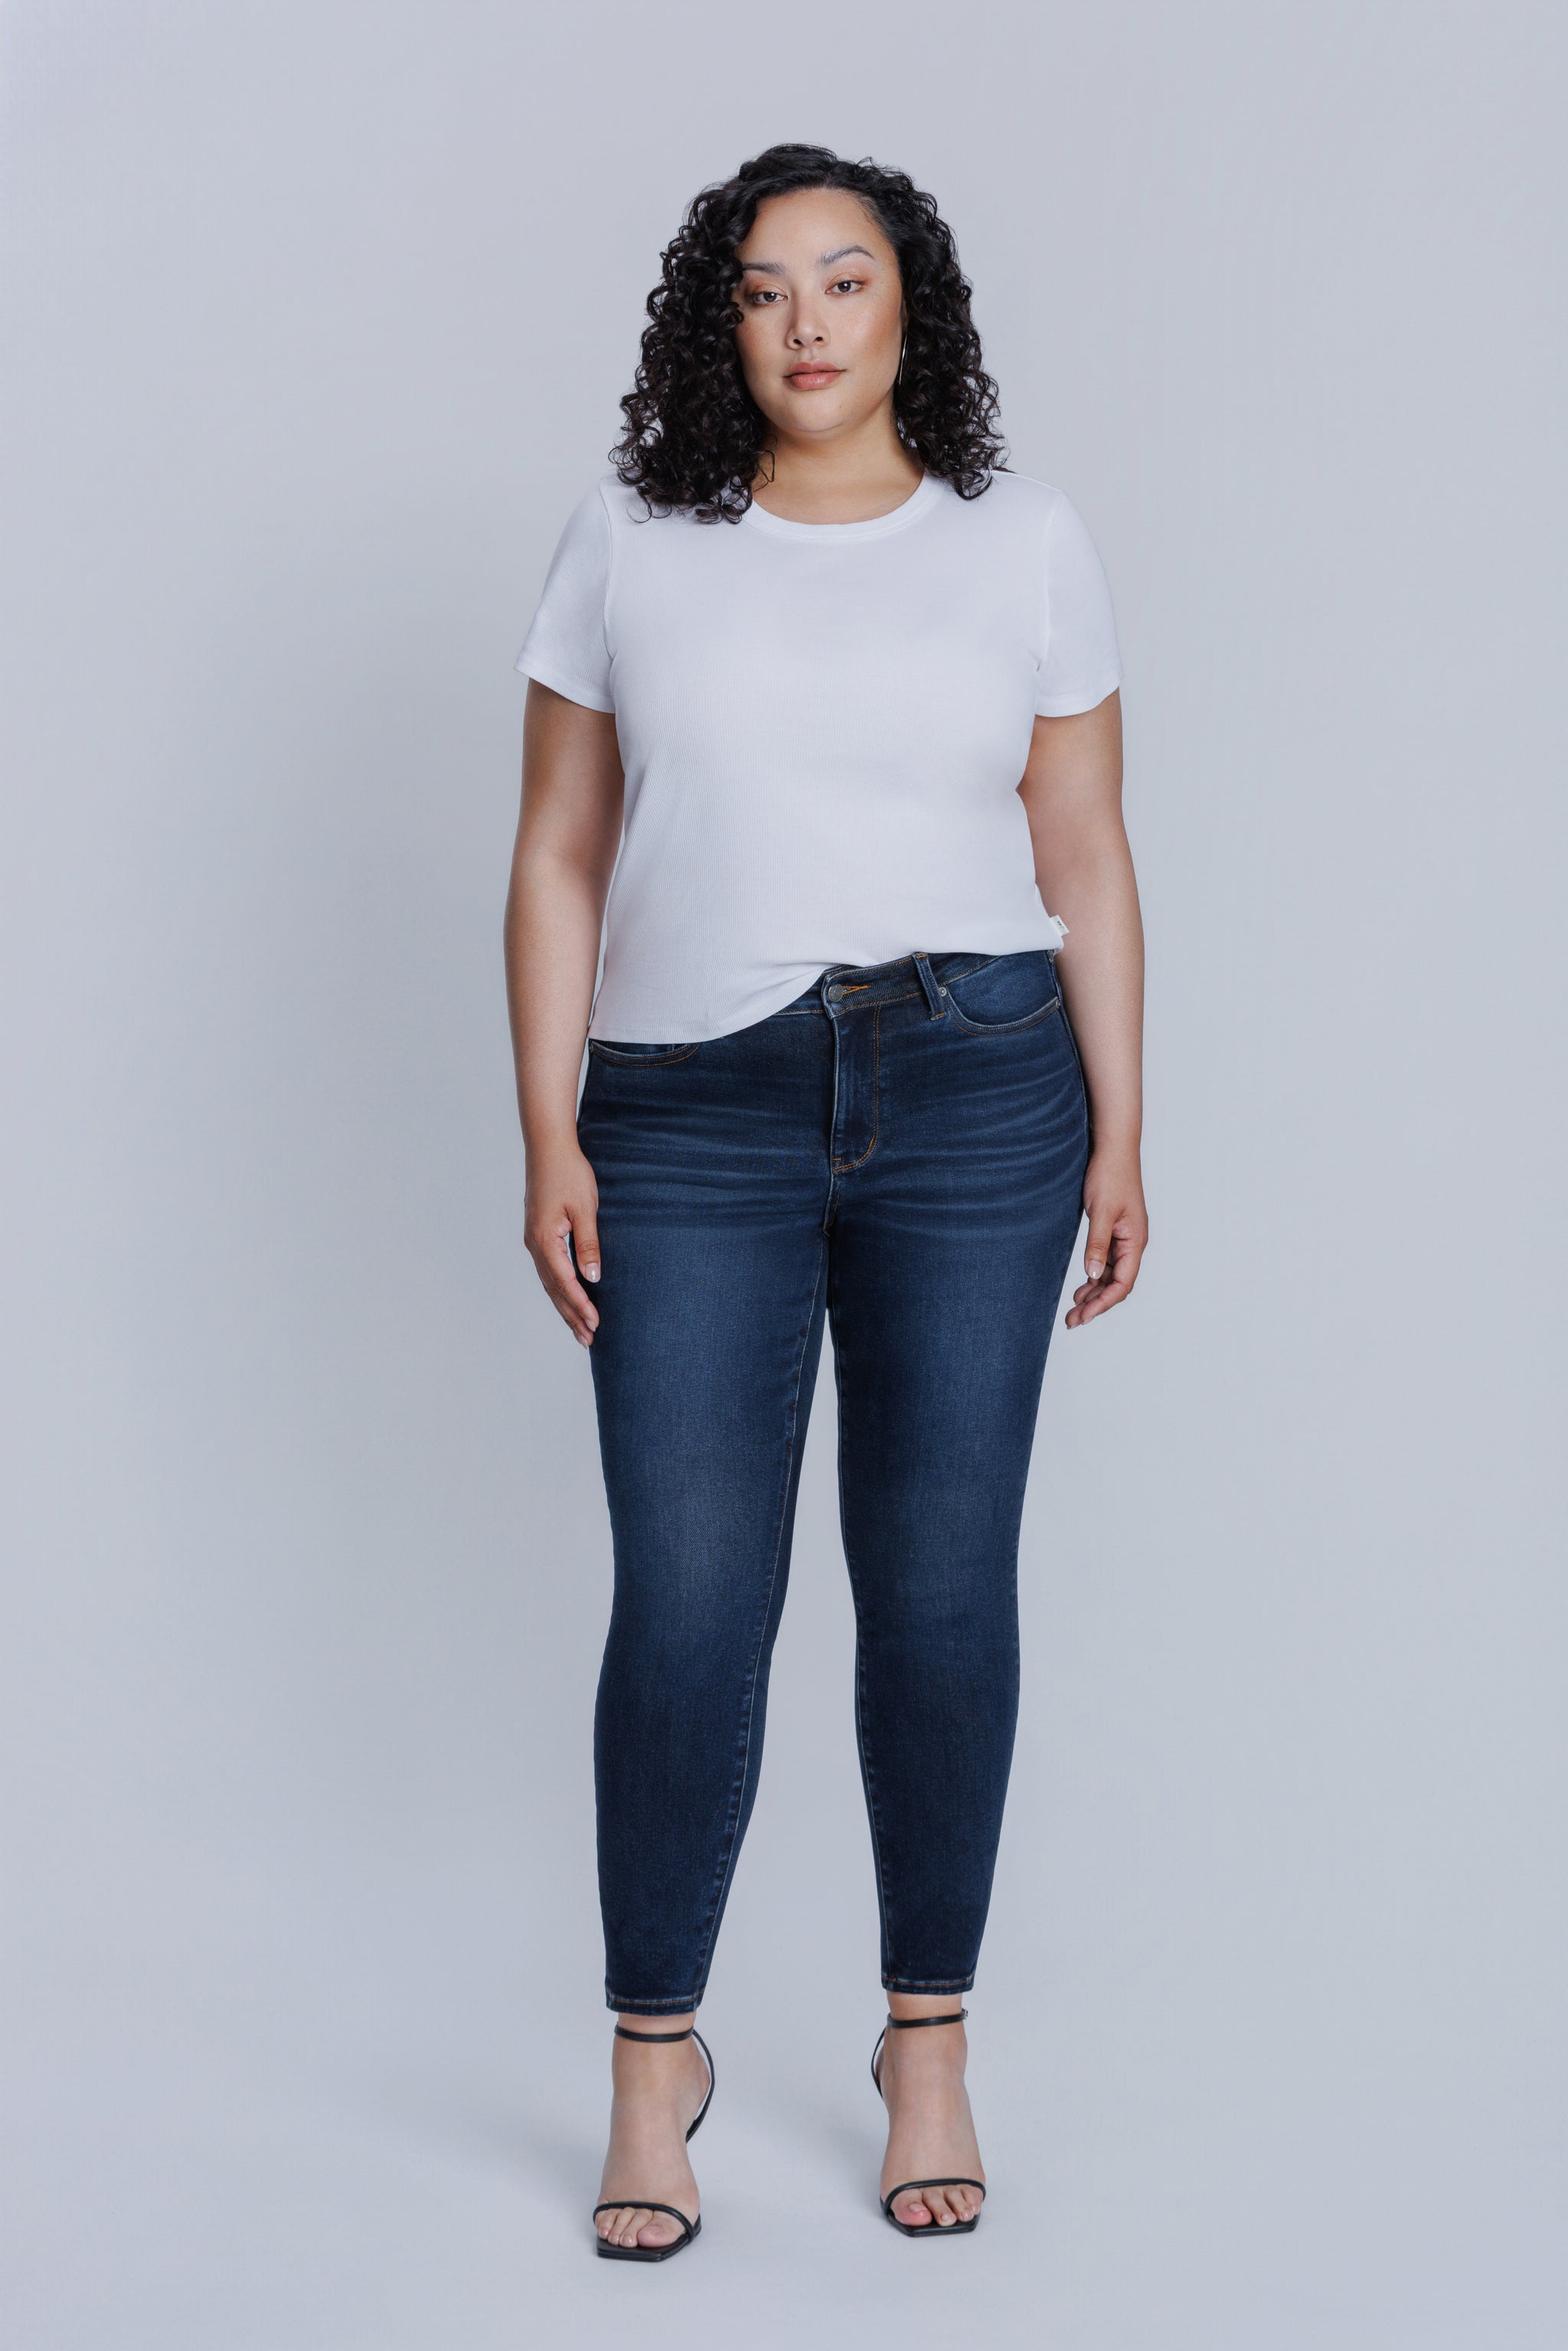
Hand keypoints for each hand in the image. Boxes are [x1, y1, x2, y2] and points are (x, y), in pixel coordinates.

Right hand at [524, 1140, 601, 1346]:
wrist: (548, 1147)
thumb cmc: (569, 1173)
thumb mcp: (585, 1209)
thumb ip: (588, 1244)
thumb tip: (593, 1278)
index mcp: (545, 1240)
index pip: (564, 1282)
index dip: (580, 1305)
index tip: (596, 1324)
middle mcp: (535, 1244)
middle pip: (554, 1289)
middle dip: (571, 1316)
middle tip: (588, 1340)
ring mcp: (534, 1240)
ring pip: (549, 1282)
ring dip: (565, 1306)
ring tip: (580, 1329)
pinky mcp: (538, 1234)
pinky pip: (548, 1270)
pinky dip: (559, 1289)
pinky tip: (568, 1298)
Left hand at [1066, 1147, 1146, 1328]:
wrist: (1113, 1149)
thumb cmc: (1111, 1175)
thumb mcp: (1101, 1213)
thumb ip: (1097, 1245)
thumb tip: (1093, 1276)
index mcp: (1135, 1241)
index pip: (1123, 1283)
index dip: (1103, 1303)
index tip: (1083, 1316)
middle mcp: (1133, 1243)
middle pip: (1117, 1284)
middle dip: (1096, 1304)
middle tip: (1072, 1321)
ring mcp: (1124, 1238)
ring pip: (1111, 1275)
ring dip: (1094, 1293)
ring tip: (1074, 1309)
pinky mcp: (1114, 1231)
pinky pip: (1107, 1262)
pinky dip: (1095, 1276)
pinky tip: (1082, 1286)